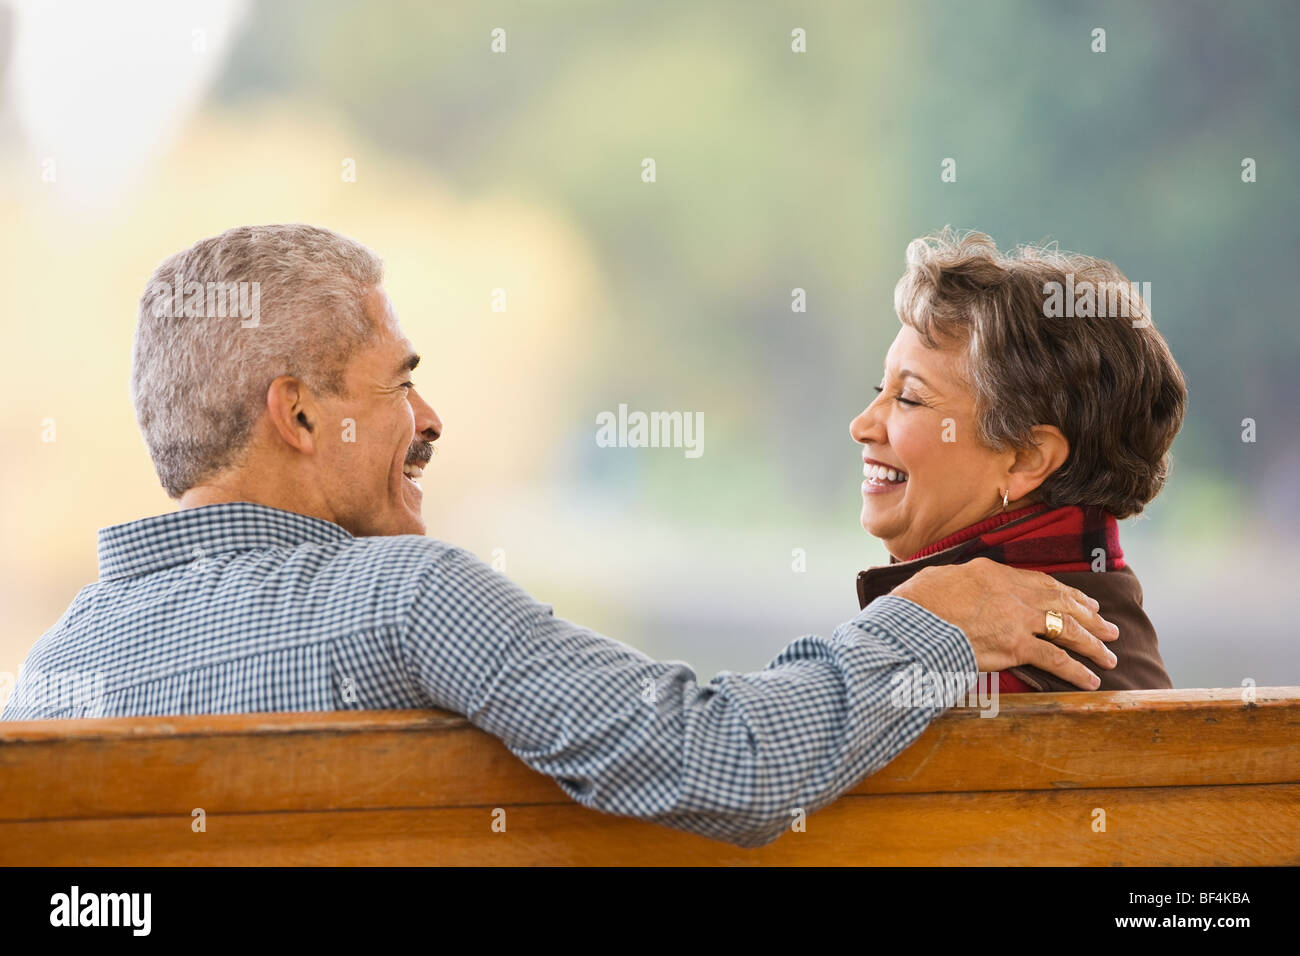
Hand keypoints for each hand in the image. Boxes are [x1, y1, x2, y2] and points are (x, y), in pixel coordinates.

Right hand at [890, 557, 1119, 689]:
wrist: (914, 620)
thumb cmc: (916, 602)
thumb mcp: (938, 578)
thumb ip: (958, 582)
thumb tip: (955, 587)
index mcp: (995, 573)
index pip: (1041, 582)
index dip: (1066, 593)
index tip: (1083, 601)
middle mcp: (1013, 593)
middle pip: (1062, 603)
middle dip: (1090, 617)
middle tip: (1109, 627)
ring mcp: (1017, 619)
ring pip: (1067, 629)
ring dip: (1092, 644)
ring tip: (1109, 656)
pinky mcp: (1016, 646)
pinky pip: (1055, 658)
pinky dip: (1076, 670)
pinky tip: (1090, 679)